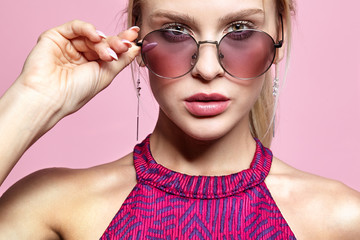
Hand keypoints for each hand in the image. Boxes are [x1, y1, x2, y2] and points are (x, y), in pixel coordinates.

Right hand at [16, 20, 139, 117]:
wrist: (50, 97)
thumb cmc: (75, 92)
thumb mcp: (106, 75)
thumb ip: (122, 60)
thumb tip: (136, 47)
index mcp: (91, 66)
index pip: (109, 50)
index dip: (122, 42)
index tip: (135, 36)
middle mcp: (79, 56)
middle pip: (102, 42)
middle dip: (115, 43)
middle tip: (124, 46)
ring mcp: (67, 46)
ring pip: (90, 35)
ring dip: (103, 42)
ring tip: (108, 53)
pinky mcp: (54, 37)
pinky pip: (75, 27)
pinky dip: (88, 29)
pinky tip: (96, 36)